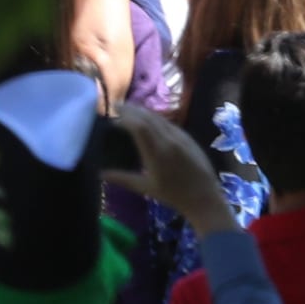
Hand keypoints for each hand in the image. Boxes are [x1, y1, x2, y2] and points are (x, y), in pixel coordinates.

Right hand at [100, 102, 234, 231]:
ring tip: (130, 109)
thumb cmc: (173, 196)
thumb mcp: (145, 188)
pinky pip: (169, 122)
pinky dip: (155, 117)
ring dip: (143, 111)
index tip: (114, 113)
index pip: (139, 127)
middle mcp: (169, 140)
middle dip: (132, 109)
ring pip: (159, 118)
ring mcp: (180, 137)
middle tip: (117, 105)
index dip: (125, 117)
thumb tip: (100, 173)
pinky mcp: (188, 137)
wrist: (204, 198)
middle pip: (148, 117)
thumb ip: (122, 178)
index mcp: (157, 153)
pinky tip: (149, 118)